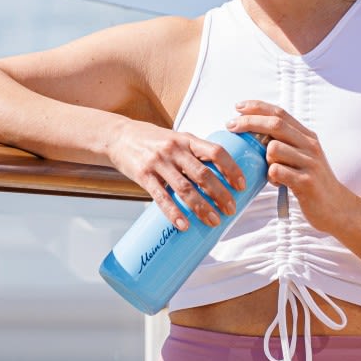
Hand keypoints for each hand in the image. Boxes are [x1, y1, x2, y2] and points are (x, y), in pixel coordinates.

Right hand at [105, 119, 246, 231]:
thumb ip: (194, 154)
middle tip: (231, 209)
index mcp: (187, 139)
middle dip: (220, 194)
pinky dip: (174, 212)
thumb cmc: (152, 140)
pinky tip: (183, 224)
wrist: (118, 136)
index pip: (216, 152)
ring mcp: (158, 163)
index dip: (231, 169)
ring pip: (185, 188)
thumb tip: (220, 175)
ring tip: (213, 221)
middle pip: (203, 174)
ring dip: (201, 207)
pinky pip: (161, 197)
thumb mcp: (176, 139)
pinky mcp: (144, 176)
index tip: (241, 185)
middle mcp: (174, 149)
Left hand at [229, 100, 354, 231]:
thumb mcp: (303, 157)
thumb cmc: (312, 182)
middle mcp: (310, 145)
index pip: (280, 113)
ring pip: (273, 148)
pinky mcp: (306, 182)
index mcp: (308, 137)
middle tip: (230, 126)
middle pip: (275, 124)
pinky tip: (276, 182)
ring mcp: (310, 163)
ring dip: (264, 158)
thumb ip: (285, 144)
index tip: (238, 107)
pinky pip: (277, 171)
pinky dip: (271, 176)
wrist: (336, 207)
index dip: (257, 107)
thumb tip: (254, 133)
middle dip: (249, 122)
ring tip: (271, 170)